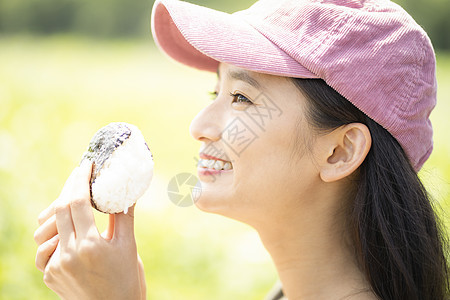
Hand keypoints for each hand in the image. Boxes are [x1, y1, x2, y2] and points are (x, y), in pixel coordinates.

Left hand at [34, 162, 145, 299]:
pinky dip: (53, 236)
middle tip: (80, 176)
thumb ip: (123, 216)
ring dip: (57, 212)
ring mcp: (55, 266)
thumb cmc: (127, 280)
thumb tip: (128, 191)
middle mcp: (68, 255)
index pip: (78, 202)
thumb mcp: (128, 246)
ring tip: (72, 204)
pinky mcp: (49, 275)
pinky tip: (66, 232)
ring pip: (45, 228)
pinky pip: (44, 248)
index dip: (80, 180)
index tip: (86, 165)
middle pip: (60, 209)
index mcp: (90, 245)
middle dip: (70, 188)